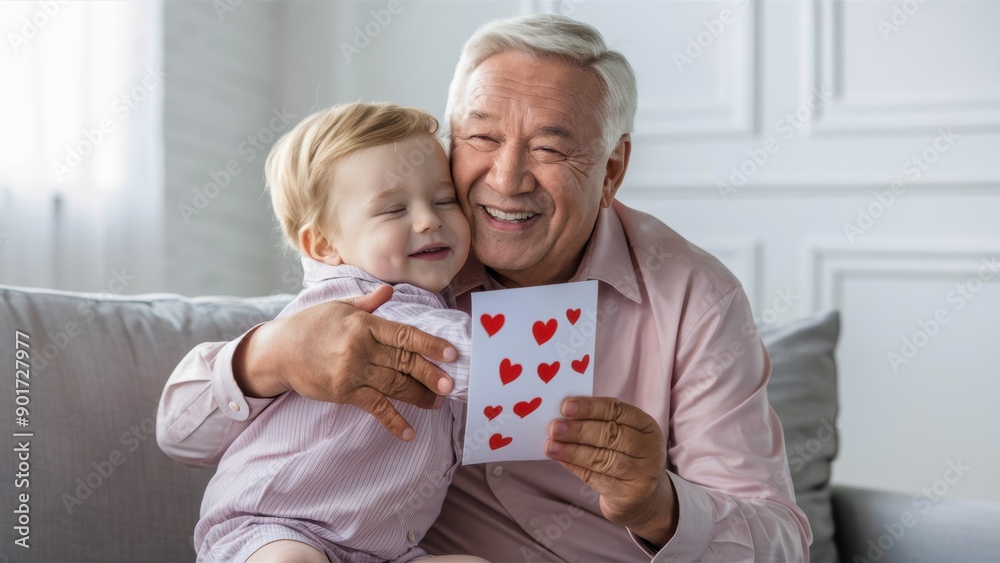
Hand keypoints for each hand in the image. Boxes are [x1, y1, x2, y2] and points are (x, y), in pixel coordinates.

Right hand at [233, 285, 456, 440]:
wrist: (279, 351)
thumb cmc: (311, 325)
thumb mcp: (340, 307)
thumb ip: (369, 303)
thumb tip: (389, 291)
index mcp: (365, 324)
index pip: (405, 334)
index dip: (430, 344)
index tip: (451, 354)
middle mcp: (361, 347)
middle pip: (404, 362)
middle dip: (430, 374)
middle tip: (451, 384)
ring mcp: (353, 371)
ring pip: (395, 386)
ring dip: (419, 396)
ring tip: (438, 402)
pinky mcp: (344, 392)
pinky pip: (375, 408)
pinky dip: (393, 421)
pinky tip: (409, 432)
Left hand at [545, 396, 678, 546]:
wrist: (646, 497)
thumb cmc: (626, 456)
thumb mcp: (624, 435)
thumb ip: (599, 423)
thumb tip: (563, 416)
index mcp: (646, 426)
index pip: (617, 411)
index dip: (590, 407)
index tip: (565, 406)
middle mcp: (648, 449)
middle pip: (611, 435)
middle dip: (579, 430)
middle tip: (555, 427)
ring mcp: (641, 474)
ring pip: (603, 459)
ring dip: (573, 451)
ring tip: (551, 446)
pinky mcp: (629, 495)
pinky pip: (596, 479)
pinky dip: (575, 467)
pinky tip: (560, 459)